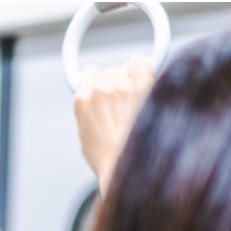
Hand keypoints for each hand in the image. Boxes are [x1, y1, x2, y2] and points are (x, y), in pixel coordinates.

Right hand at [73, 56, 153, 190]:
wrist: (127, 168)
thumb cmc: (110, 161)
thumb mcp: (87, 140)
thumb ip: (90, 117)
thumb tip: (99, 113)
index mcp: (81, 101)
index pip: (90, 73)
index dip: (102, 81)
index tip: (111, 89)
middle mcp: (98, 89)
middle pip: (111, 71)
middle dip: (120, 83)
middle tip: (130, 104)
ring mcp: (119, 86)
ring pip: (128, 68)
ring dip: (135, 81)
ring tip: (141, 104)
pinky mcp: (139, 84)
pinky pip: (141, 63)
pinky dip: (145, 71)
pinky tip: (149, 86)